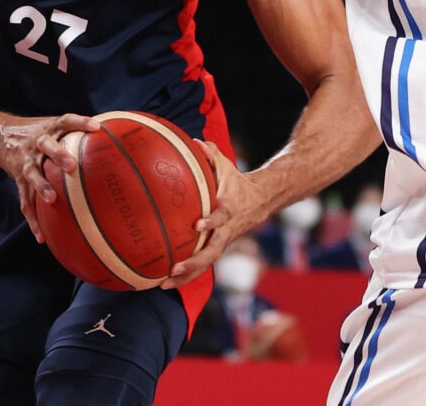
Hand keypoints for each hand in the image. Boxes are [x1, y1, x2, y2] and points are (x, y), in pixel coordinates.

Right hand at [0, 113, 99, 241]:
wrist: (0, 136)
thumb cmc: (40, 133)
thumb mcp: (55, 125)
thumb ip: (79, 131)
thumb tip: (115, 139)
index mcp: (50, 128)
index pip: (66, 120)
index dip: (80, 122)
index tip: (96, 127)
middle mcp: (37, 143)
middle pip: (46, 145)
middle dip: (58, 154)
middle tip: (71, 166)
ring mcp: (27, 161)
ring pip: (33, 174)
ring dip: (42, 186)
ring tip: (52, 200)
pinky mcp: (19, 179)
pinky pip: (25, 200)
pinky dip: (33, 219)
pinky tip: (41, 237)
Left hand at [161, 140, 264, 288]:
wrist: (261, 201)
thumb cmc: (236, 182)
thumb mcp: (227, 166)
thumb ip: (211, 155)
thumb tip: (195, 142)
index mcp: (229, 209)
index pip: (221, 217)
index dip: (211, 221)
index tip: (197, 225)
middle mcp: (226, 230)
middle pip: (213, 251)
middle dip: (194, 262)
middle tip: (174, 268)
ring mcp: (223, 242)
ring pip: (207, 264)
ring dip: (187, 275)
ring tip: (164, 283)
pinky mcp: (218, 248)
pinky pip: (203, 265)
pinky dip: (187, 275)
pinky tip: (165, 281)